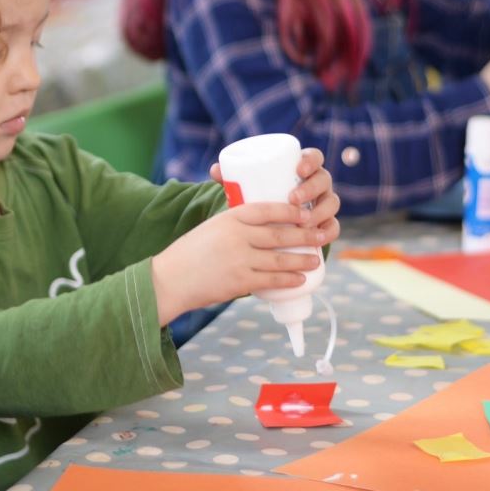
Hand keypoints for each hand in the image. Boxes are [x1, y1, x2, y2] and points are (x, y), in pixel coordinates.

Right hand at [153, 150, 339, 323]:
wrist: (169, 279)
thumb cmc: (190, 253)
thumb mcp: (211, 228)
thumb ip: (235, 226)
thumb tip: (262, 228)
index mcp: (230, 218)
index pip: (267, 209)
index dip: (290, 211)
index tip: (304, 213)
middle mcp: (237, 236)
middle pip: (280, 234)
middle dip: (305, 236)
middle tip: (320, 236)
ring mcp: (239, 259)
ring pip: (280, 259)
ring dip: (302, 260)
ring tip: (315, 259)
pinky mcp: (240, 281)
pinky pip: (271, 280)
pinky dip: (289, 280)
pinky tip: (300, 279)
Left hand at [208, 147, 339, 240]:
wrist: (267, 224)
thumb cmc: (257, 197)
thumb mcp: (247, 187)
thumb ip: (231, 177)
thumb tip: (215, 170)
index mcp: (302, 168)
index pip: (314, 157)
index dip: (310, 161)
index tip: (298, 169)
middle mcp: (316, 184)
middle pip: (324, 180)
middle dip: (312, 189)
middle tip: (293, 199)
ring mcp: (323, 204)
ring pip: (331, 204)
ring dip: (321, 212)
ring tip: (303, 222)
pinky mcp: (324, 224)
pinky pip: (333, 227)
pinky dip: (329, 231)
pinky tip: (320, 238)